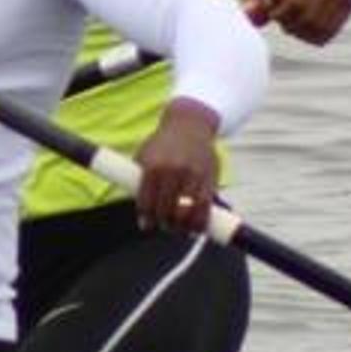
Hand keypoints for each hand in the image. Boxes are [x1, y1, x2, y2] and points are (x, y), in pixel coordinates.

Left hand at [128, 101, 224, 234]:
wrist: (190, 123)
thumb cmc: (164, 143)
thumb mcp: (146, 155)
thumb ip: (141, 180)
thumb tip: (143, 214)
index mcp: (153, 166)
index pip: (147, 202)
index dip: (147, 218)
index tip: (147, 225)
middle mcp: (173, 171)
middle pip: (166, 210)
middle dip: (164, 223)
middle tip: (164, 225)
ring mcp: (193, 175)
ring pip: (187, 212)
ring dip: (182, 226)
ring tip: (179, 228)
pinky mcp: (209, 178)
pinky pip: (205, 207)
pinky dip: (200, 222)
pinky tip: (196, 228)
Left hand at [238, 0, 350, 45]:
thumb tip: (248, 14)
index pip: (295, 4)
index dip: (278, 14)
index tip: (272, 10)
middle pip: (307, 19)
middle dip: (289, 24)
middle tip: (281, 18)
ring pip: (318, 30)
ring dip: (299, 31)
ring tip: (291, 21)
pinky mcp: (350, 4)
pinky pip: (327, 34)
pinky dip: (310, 36)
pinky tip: (303, 25)